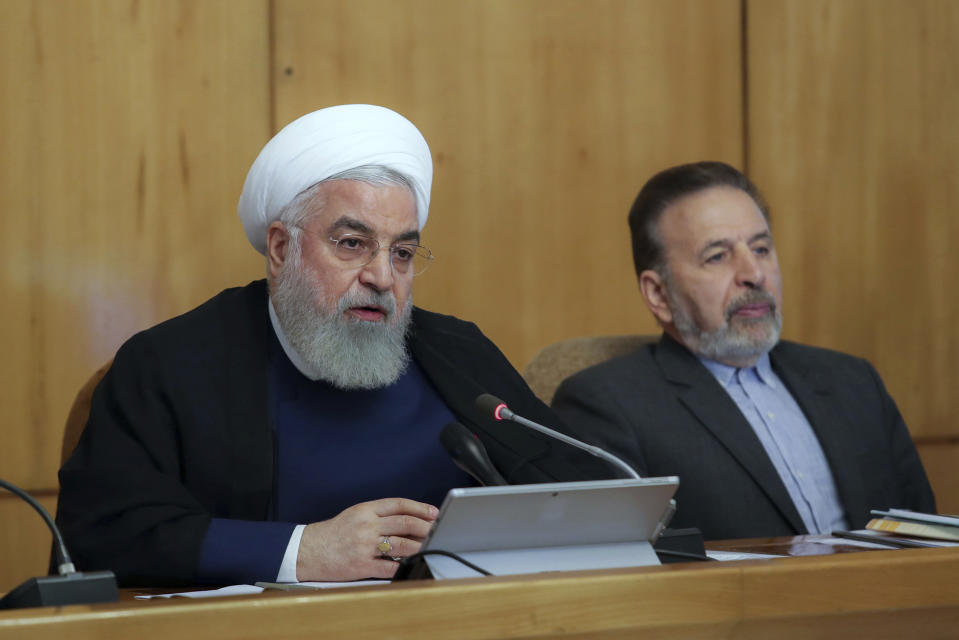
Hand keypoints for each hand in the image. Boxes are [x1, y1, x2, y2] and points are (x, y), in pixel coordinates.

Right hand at [295, 498, 437, 580]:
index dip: (420, 507)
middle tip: (439, 529)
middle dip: (426, 527)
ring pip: (401, 544)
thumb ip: (379, 515)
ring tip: (431, 546)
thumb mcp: (355, 515)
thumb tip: (408, 518)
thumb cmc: (333, 533)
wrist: (307, 550)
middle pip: (404, 522)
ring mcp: (364, 545)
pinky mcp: (361, 565)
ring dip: (420, 546)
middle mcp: (366, 525)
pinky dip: (404, 566)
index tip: (433, 512)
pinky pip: (389, 566)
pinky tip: (413, 564)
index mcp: (365, 510)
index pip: (399, 504)